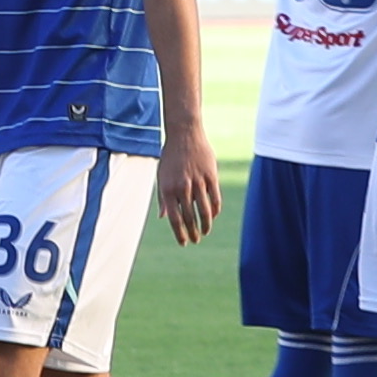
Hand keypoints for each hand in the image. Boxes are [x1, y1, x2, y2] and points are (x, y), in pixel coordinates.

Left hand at [156, 128, 223, 246]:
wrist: (184, 134)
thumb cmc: (171, 157)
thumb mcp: (161, 177)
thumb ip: (163, 198)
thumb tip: (163, 217)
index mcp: (168, 189)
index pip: (174, 218)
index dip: (179, 233)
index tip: (183, 242)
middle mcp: (182, 188)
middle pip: (189, 217)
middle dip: (192, 232)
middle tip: (195, 240)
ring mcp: (198, 182)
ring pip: (204, 211)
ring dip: (205, 225)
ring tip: (205, 232)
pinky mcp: (211, 176)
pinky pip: (215, 199)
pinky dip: (214, 210)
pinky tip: (213, 216)